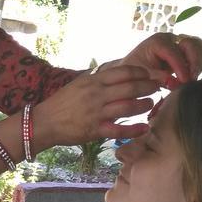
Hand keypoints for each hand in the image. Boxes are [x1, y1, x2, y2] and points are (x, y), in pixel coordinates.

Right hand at [33, 62, 163, 146]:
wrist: (44, 122)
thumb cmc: (62, 103)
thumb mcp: (79, 83)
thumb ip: (98, 78)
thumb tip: (116, 72)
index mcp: (94, 81)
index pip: (124, 72)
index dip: (142, 73)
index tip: (151, 75)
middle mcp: (96, 95)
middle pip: (130, 87)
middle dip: (149, 87)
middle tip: (158, 88)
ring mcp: (96, 113)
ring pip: (128, 106)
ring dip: (144, 105)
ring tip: (151, 104)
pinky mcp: (95, 130)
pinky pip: (119, 130)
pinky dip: (134, 129)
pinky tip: (144, 128)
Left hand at [122, 32, 201, 87]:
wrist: (133, 71)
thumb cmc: (135, 72)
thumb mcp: (144, 76)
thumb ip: (159, 78)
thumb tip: (175, 83)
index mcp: (157, 42)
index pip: (174, 52)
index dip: (181, 66)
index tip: (184, 81)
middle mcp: (170, 39)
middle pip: (191, 43)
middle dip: (195, 62)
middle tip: (193, 79)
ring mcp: (179, 43)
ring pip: (198, 46)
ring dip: (199, 63)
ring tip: (194, 78)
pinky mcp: (185, 50)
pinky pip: (198, 53)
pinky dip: (198, 64)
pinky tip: (193, 76)